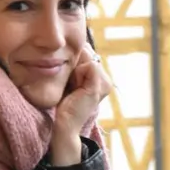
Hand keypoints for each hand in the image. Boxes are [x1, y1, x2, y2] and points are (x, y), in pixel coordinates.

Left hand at [49, 44, 111, 165]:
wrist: (64, 124)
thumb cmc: (63, 101)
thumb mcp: (71, 79)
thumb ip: (76, 63)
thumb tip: (76, 46)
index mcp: (101, 78)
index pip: (88, 52)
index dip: (75, 58)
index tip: (69, 77)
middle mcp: (106, 80)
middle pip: (88, 52)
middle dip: (75, 62)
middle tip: (70, 83)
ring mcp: (105, 83)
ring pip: (89, 57)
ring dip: (75, 68)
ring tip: (72, 86)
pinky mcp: (100, 86)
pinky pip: (90, 65)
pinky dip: (78, 73)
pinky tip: (75, 87)